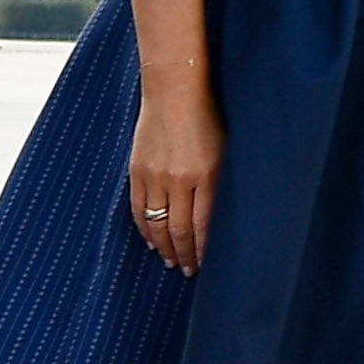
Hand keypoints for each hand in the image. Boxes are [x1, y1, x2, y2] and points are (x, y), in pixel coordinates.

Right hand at [127, 77, 220, 276]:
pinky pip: (139, 209)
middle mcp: (180, 178)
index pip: (205, 224)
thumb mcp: (226, 149)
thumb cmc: (209, 118)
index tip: (208, 264)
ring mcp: (155, 175)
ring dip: (164, 247)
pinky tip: (152, 241)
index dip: (205, 249)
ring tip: (172, 261)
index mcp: (207, 174)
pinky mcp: (137, 171)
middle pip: (179, 229)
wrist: (174, 92)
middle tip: (189, 271)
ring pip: (157, 223)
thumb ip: (221, 182)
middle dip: (186, 254)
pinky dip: (145, 229)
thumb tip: (223, 217)